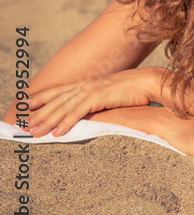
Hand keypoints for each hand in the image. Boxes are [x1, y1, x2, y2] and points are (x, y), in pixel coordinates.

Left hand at [27, 67, 162, 136]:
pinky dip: (65, 123)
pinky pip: (77, 113)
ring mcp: (91, 91)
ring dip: (47, 121)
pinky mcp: (98, 98)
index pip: (58, 91)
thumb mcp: (111, 93)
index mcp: (88, 84)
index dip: (41, 97)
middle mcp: (85, 85)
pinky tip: (57, 133)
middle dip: (38, 113)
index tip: (26, 105)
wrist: (148, 82)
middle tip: (24, 125)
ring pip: (62, 107)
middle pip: (55, 100)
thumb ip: (99, 100)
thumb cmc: (134, 89)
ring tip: (35, 132)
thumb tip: (92, 109)